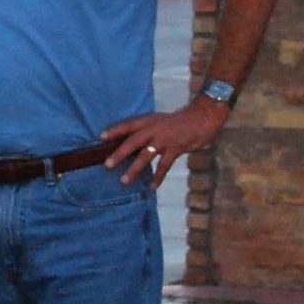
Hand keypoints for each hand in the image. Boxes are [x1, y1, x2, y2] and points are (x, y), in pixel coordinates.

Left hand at [100, 97, 230, 187]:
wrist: (202, 117)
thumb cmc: (181, 120)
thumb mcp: (161, 121)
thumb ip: (149, 130)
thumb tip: (135, 143)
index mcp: (150, 120)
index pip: (128, 124)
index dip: (115, 130)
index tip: (101, 137)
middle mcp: (154, 129)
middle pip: (133, 141)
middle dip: (119, 153)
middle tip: (107, 164)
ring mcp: (164, 139)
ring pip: (145, 155)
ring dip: (134, 169)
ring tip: (124, 181)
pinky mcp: (175, 148)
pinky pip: (164, 166)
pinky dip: (158, 177)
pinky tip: (152, 186)